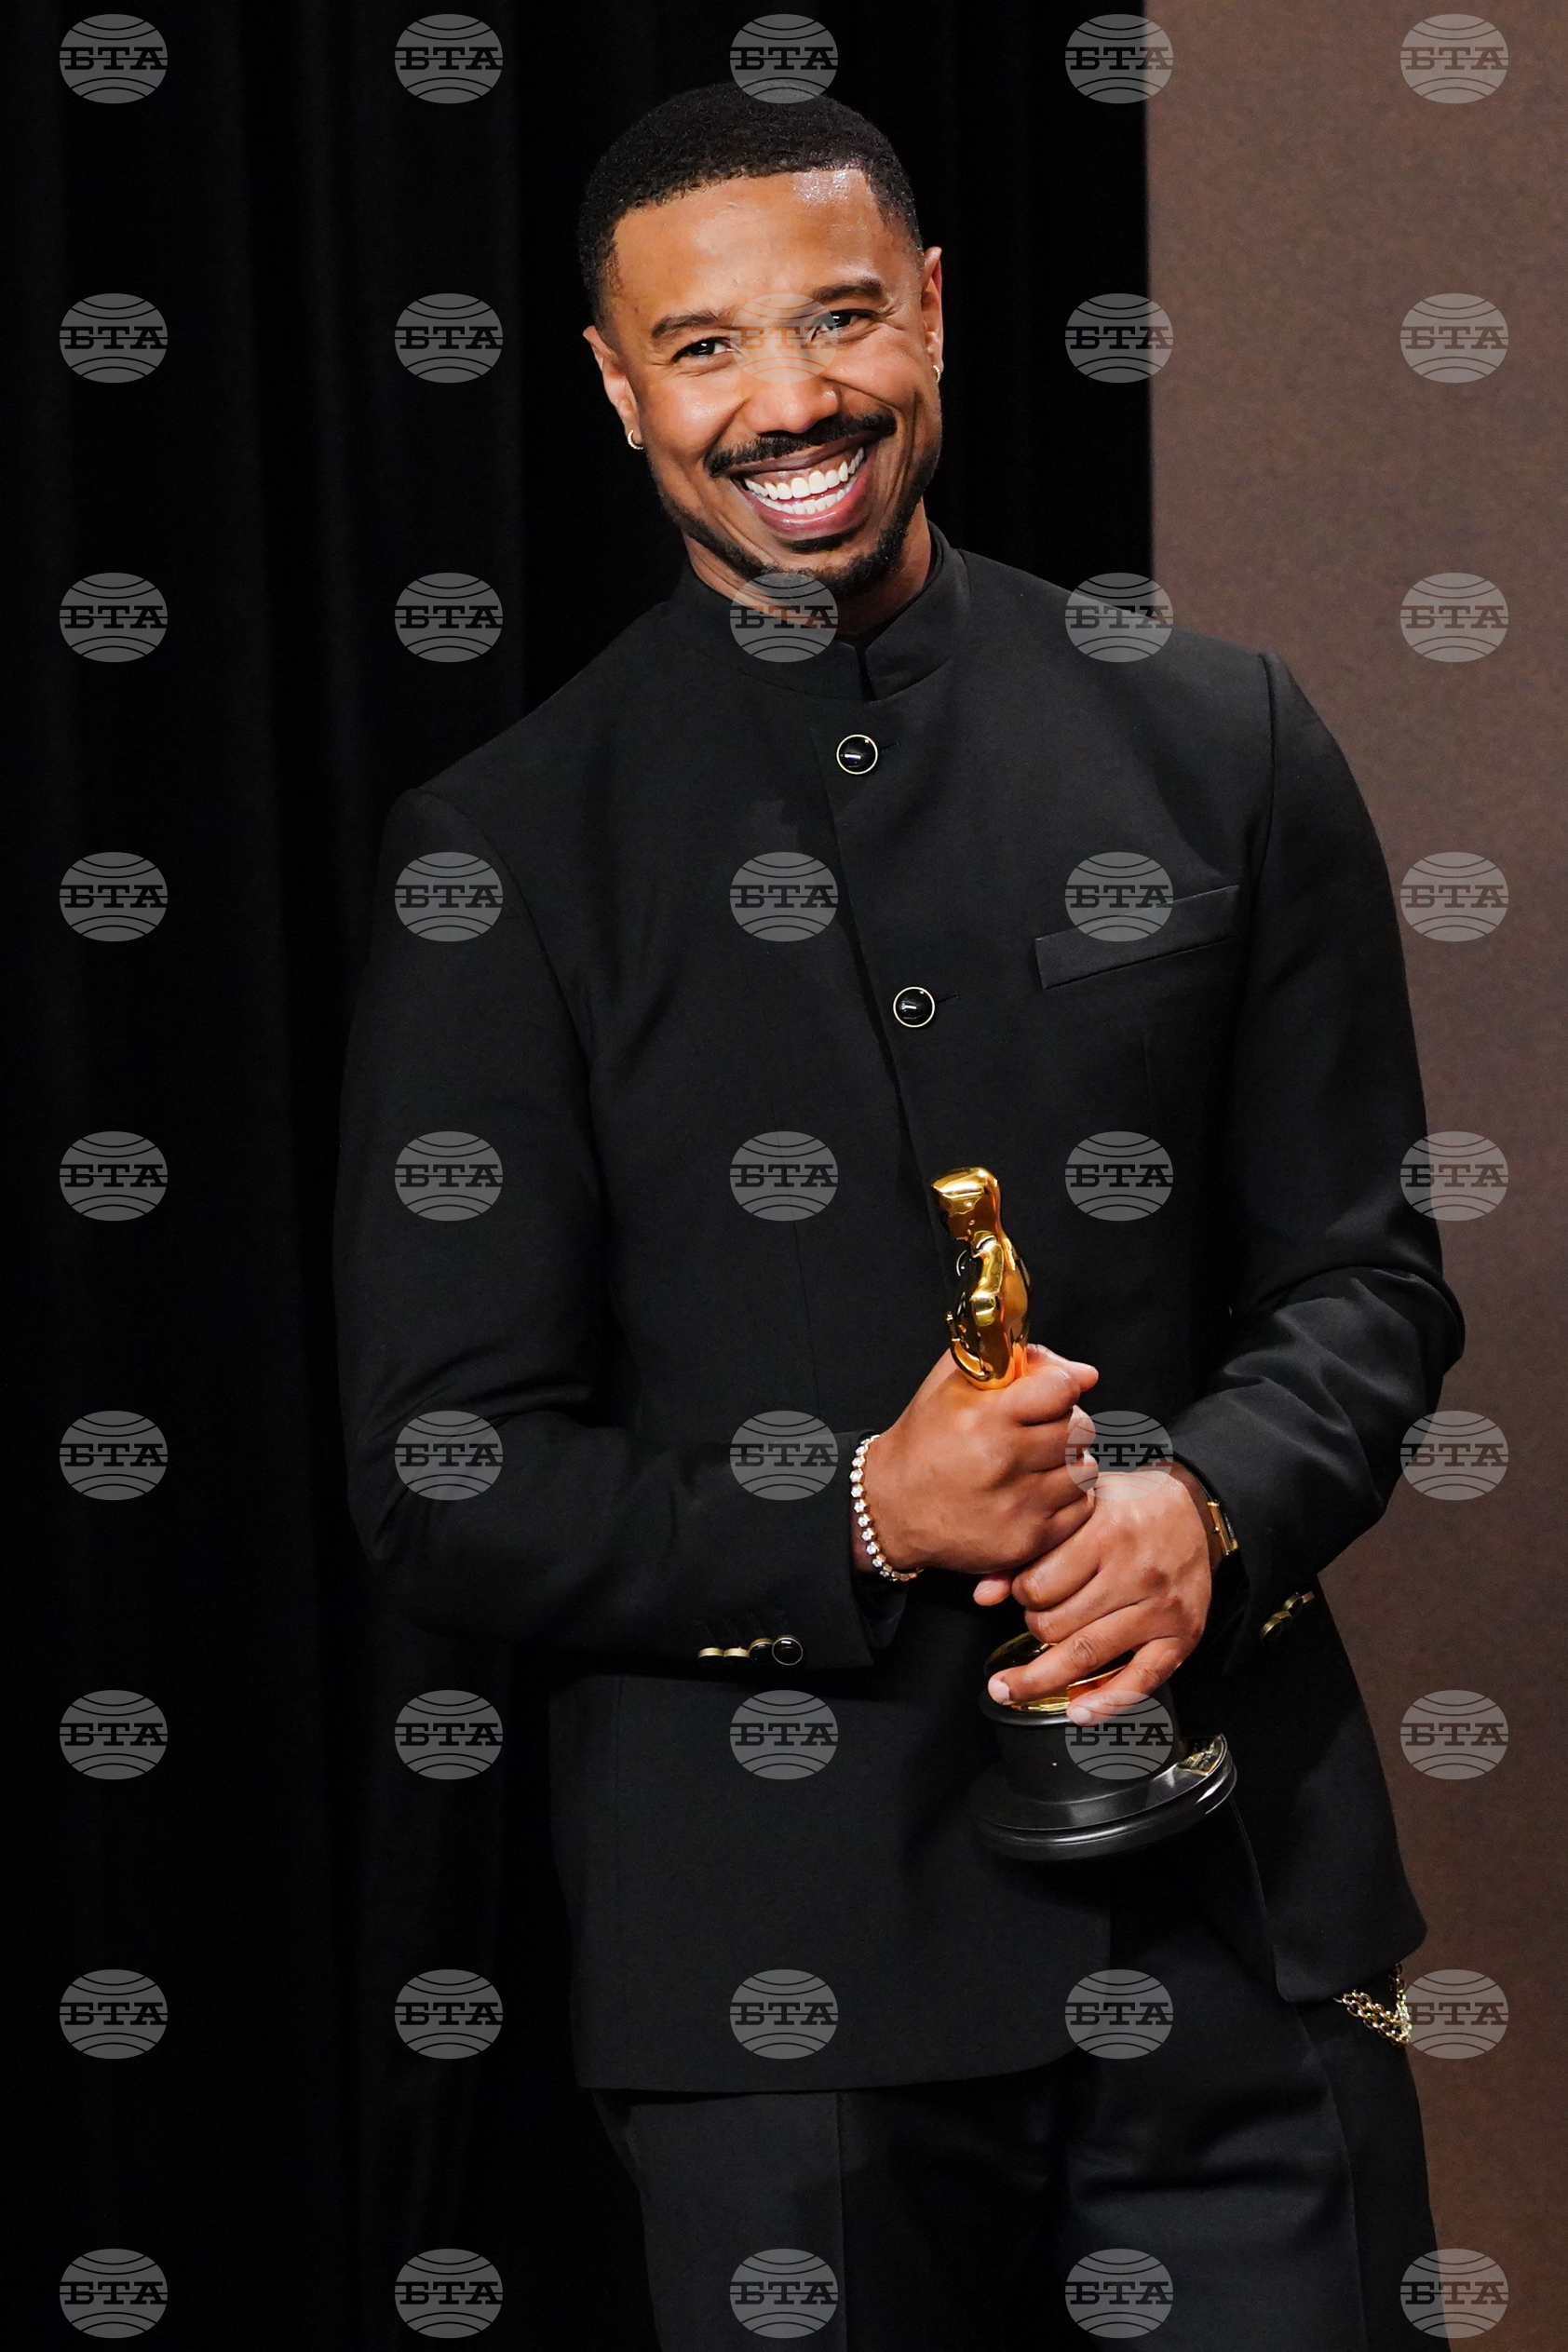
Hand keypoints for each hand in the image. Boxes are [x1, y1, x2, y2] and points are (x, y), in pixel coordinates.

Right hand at [855, 1345, 1098, 1579]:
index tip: (1046, 1395)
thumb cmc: (926, 1439)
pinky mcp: (1027, 1540)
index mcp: (985, 1418)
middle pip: (1079, 1429)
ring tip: (1037, 1463)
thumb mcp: (955, 1384)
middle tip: (1038, 1430)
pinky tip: (1037, 1492)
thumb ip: (1019, 1362)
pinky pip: (1080, 1508)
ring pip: (1084, 1469)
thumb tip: (1086, 1374)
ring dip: (1067, 1462)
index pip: (1062, 1389)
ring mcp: (1017, 1506)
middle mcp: (1003, 1462)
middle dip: (1063, 1423)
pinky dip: (1066, 1498)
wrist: (892, 1507)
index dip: (1058, 1387)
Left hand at [985, 1464, 1214, 1720]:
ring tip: (1013, 1686)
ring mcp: (1159, 1608)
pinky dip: (1105, 1702)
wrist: (1193, 1509)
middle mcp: (1134, 1572)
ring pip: (1085, 1655)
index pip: (1038, 1586)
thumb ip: (1029, 1548)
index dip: (1019, 1595)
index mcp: (1105, 1532)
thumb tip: (983, 1595)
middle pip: (1056, 1624)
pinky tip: (1077, 1712)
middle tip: (1036, 1619)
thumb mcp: (1076, 1508)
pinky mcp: (1181, 1635)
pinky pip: (1140, 1680)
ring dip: (1043, 1677)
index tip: (1022, 1591)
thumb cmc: (1128, 1506)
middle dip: (1034, 1627)